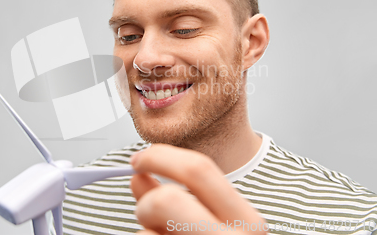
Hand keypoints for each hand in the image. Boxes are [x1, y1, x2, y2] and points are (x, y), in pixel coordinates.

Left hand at [130, 144, 267, 233]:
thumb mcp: (211, 221)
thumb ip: (178, 198)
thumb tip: (138, 178)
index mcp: (246, 219)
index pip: (198, 169)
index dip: (160, 157)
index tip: (138, 159)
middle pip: (166, 200)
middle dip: (145, 202)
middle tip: (143, 209)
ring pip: (147, 233)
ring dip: (144, 232)